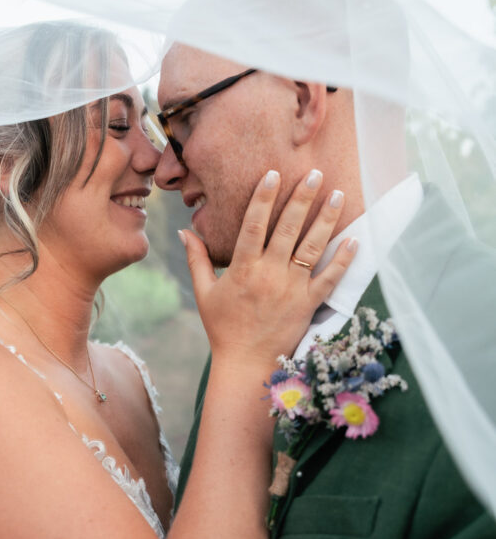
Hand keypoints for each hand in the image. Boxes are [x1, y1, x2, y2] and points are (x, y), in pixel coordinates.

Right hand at [182, 169, 355, 366]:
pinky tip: (355, 239)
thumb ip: (197, 259)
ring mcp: (292, 289)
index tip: (273, 174)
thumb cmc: (223, 328)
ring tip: (337, 194)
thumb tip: (184, 230)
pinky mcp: (309, 305)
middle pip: (288, 228)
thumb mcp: (204, 293)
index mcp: (243, 269)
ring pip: (312, 247)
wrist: (246, 365)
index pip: (254, 224)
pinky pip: (330, 278)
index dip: (264, 197)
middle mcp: (269, 275)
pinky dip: (344, 259)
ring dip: (326, 219)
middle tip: (314, 173)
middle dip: (302, 198)